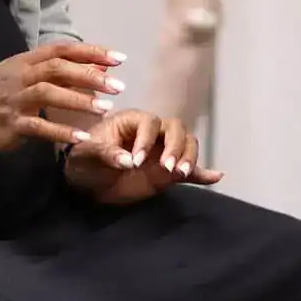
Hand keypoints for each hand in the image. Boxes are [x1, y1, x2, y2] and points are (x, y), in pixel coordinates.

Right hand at [0, 43, 124, 154]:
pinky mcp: (9, 124)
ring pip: (48, 93)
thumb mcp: (22, 77)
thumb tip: (97, 70)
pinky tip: (82, 138)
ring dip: (79, 100)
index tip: (118, 58)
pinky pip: (38, 127)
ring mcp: (13, 100)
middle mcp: (19, 76)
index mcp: (24, 61)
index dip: (91, 52)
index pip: (62, 49)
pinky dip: (61, 132)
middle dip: (90, 75)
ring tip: (105, 109)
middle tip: (118, 84)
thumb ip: (56, 73)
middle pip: (57, 68)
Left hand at [63, 109, 223, 206]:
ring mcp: (162, 152)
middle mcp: (153, 133)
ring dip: (189, 157)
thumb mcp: (87, 153)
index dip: (146, 140)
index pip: (151, 122)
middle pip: (177, 129)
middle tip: (168, 167)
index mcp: (134, 121)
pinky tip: (216, 176)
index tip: (135, 161)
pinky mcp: (167, 173)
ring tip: (182, 173)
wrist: (85, 180)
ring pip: (188, 144)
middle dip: (176, 146)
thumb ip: (106, 154)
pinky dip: (203, 173)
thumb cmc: (83, 158)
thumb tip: (127, 161)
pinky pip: (190, 171)